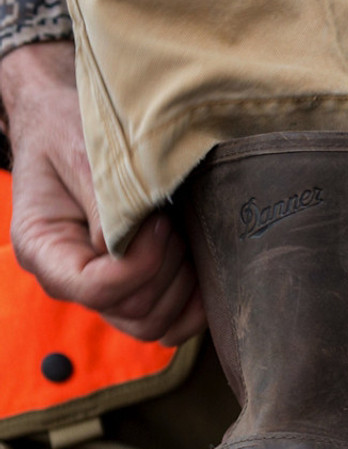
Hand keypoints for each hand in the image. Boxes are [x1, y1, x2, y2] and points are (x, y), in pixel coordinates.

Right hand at [1, 41, 204, 344]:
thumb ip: (107, 204)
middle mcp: (70, 279)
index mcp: (44, 249)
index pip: (95, 288)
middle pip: (131, 310)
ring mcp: (104, 289)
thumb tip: (132, 247)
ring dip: (184, 285)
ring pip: (154, 323)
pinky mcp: (134, 287)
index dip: (140, 263)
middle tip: (173, 222)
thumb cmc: (70, 131)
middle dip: (167, 269)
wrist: (70, 125)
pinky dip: (195, 304)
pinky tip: (203, 268)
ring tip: (181, 236)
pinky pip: (170, 322)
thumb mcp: (82, 153)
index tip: (160, 221)